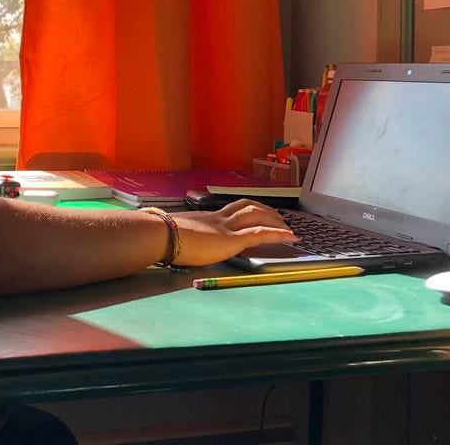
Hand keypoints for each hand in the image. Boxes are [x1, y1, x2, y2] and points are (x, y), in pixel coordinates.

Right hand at [170, 201, 296, 266]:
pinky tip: (290, 236)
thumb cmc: (160, 237)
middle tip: (278, 218)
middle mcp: (218, 218)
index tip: (256, 214)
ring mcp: (225, 227)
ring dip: (275, 219)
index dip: (247, 210)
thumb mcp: (175, 235)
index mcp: (205, 218)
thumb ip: (183, 236)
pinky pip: (259, 234)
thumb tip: (178, 242)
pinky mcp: (230, 240)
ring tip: (287, 228)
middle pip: (248, 207)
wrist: (159, 235)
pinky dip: (277, 234)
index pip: (231, 210)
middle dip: (265, 211)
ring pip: (257, 215)